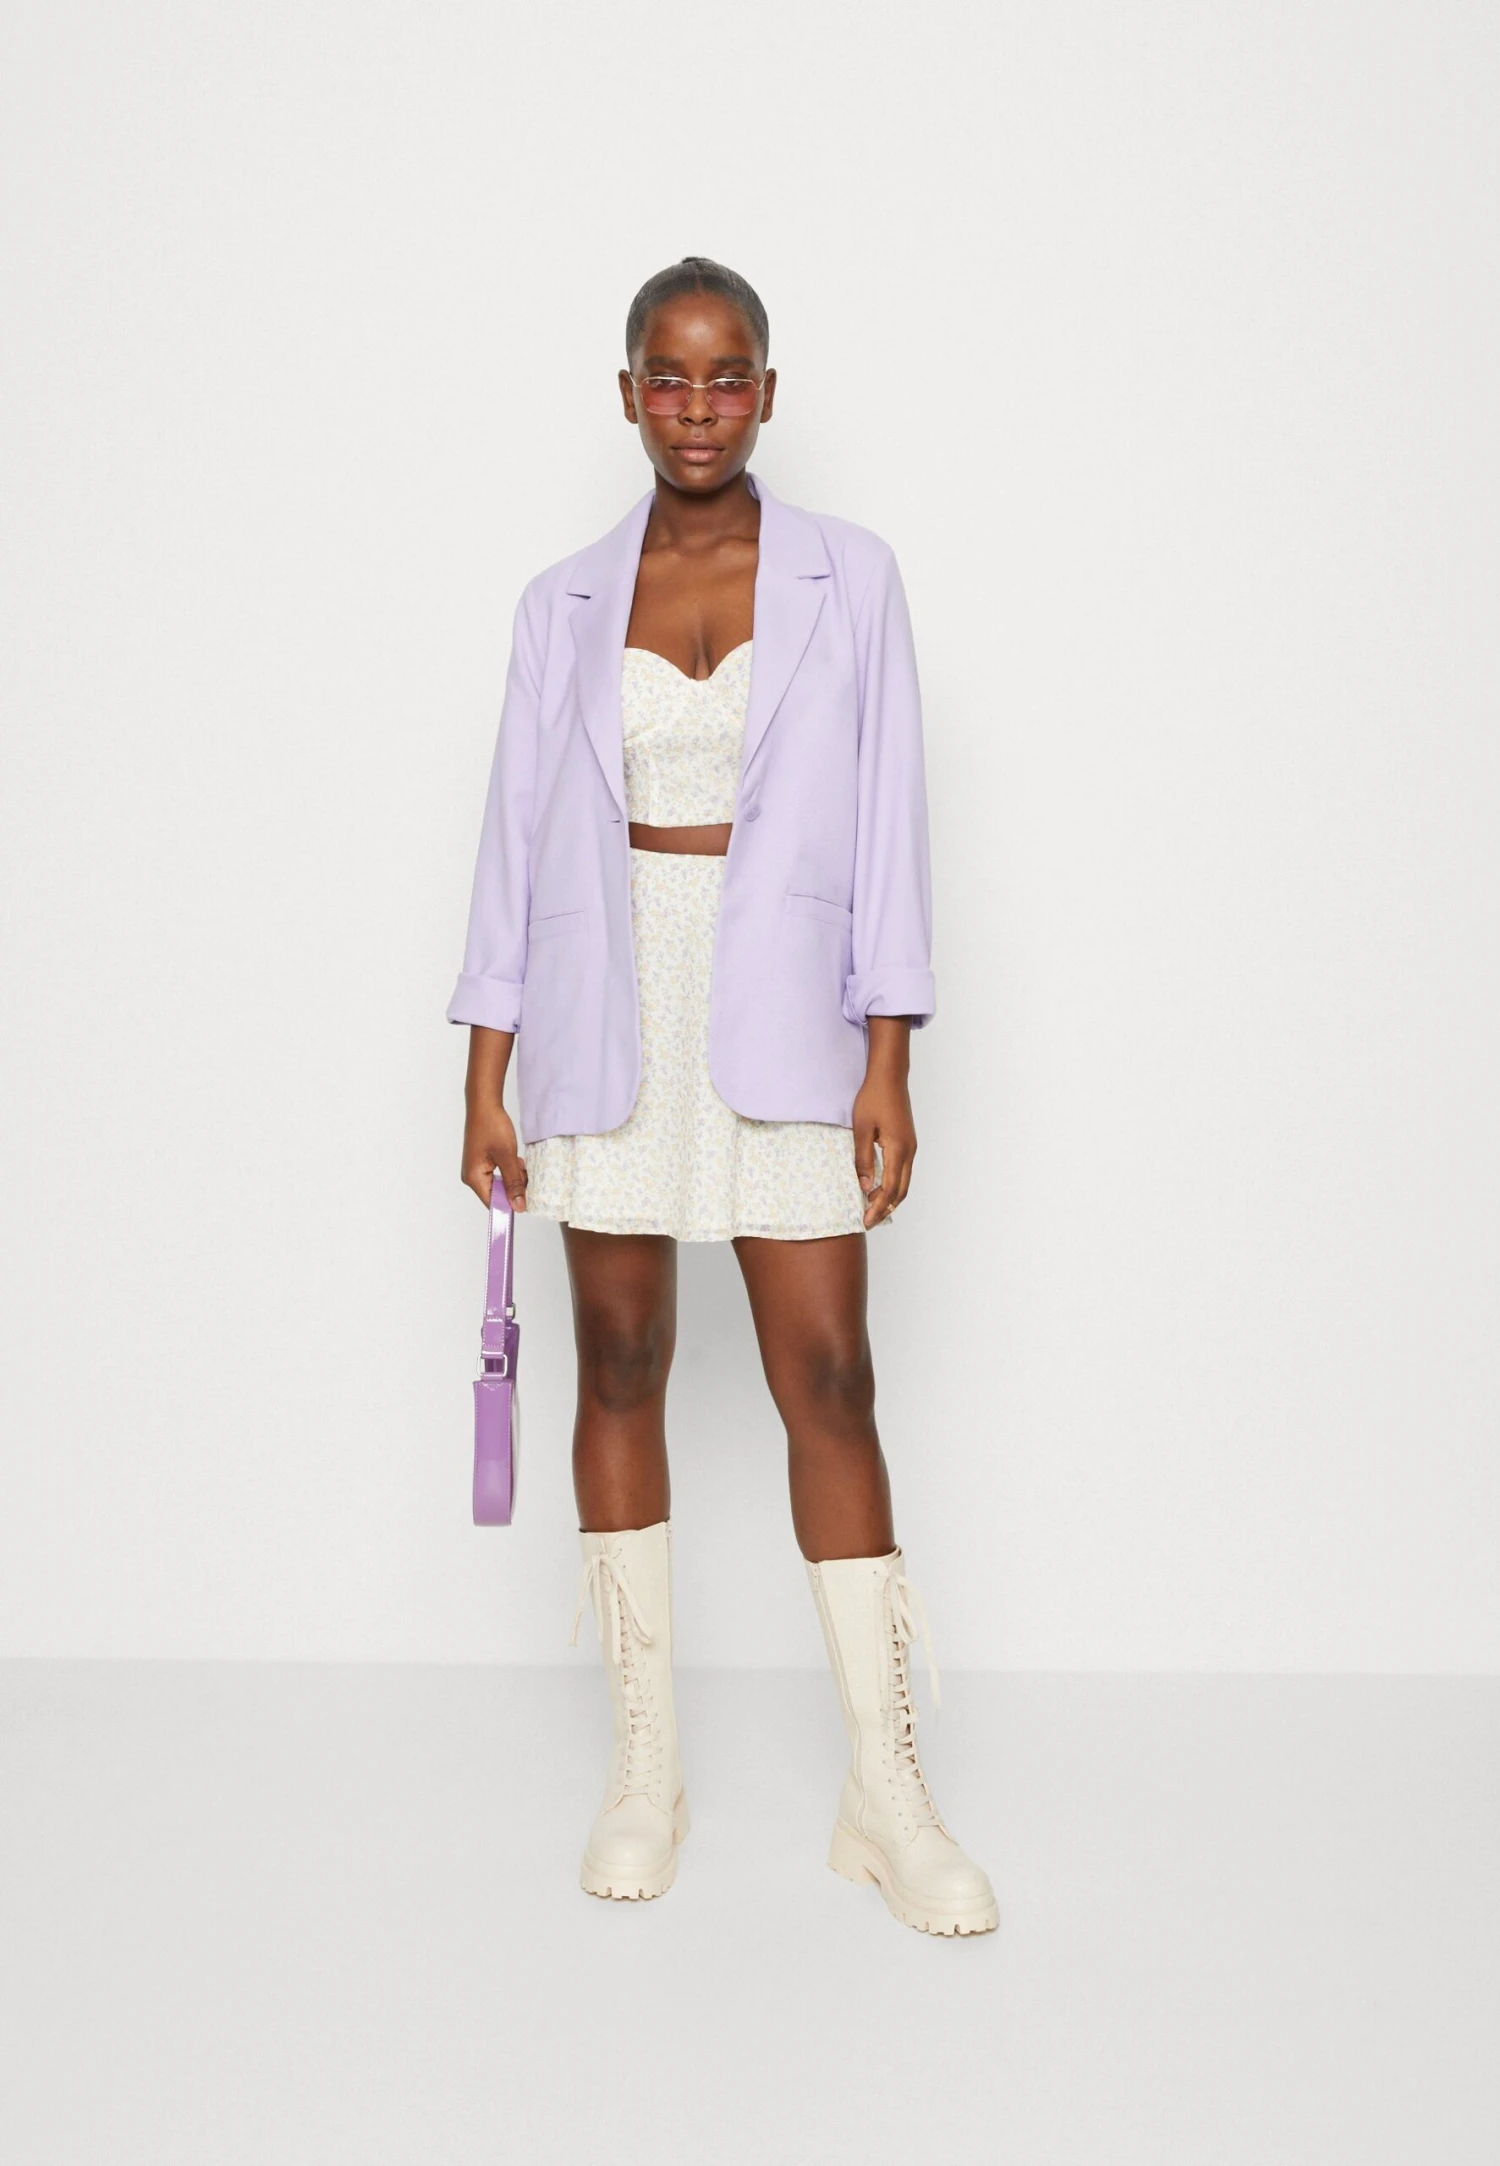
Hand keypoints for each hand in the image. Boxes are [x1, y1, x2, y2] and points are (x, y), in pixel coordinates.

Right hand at [462, 1102, 527, 1211]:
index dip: (511, 1204)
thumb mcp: (507, 1156)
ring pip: (500, 1184)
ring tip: (517, 1161)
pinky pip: (498, 1175)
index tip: (527, 1201)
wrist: (484, 1104)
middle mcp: (472, 1177)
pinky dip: (509, 1169)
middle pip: (498, 1194)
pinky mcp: (482, 1163)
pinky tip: (514, 1159)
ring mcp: (476, 1170)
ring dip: (513, 1176)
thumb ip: (513, 1183)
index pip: (493, 1203)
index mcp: (474, 1178)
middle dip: (514, 1186)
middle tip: (522, 1170)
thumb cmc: (492, 1126)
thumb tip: (518, 1206)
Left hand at [852, 1067, 915, 1229]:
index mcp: (898, 1149)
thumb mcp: (861, 1129)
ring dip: (890, 1198)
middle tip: (869, 1221)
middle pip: (901, 1190)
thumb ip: (863, 1159)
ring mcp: (911, 1147)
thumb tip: (864, 1186)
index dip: (877, 1207)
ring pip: (904, 1182)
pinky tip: (880, 1188)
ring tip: (873, 1209)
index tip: (865, 1221)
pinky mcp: (908, 1142)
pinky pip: (903, 1171)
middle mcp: (909, 1151)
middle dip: (885, 1209)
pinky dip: (893, 1185)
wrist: (889, 1077)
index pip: (889, 1188)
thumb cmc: (873, 1099)